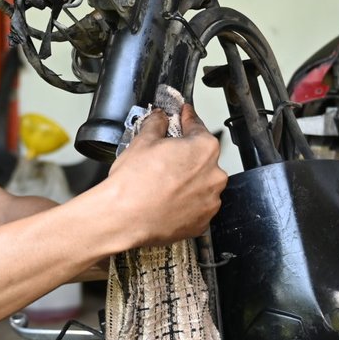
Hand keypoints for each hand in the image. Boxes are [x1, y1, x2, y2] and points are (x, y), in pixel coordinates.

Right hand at [104, 105, 226, 246]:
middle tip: (164, 158)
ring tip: (163, 184)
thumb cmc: (133, 184)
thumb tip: (159, 119)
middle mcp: (214, 175)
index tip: (185, 117)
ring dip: (187, 181)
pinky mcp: (202, 222)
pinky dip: (186, 203)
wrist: (124, 219)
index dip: (188, 120)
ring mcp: (210, 201)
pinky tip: (167, 200)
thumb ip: (156, 125)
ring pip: (201, 184)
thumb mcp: (142, 142)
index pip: (198, 127)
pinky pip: (197, 207)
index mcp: (204, 149)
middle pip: (202, 158)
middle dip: (185, 156)